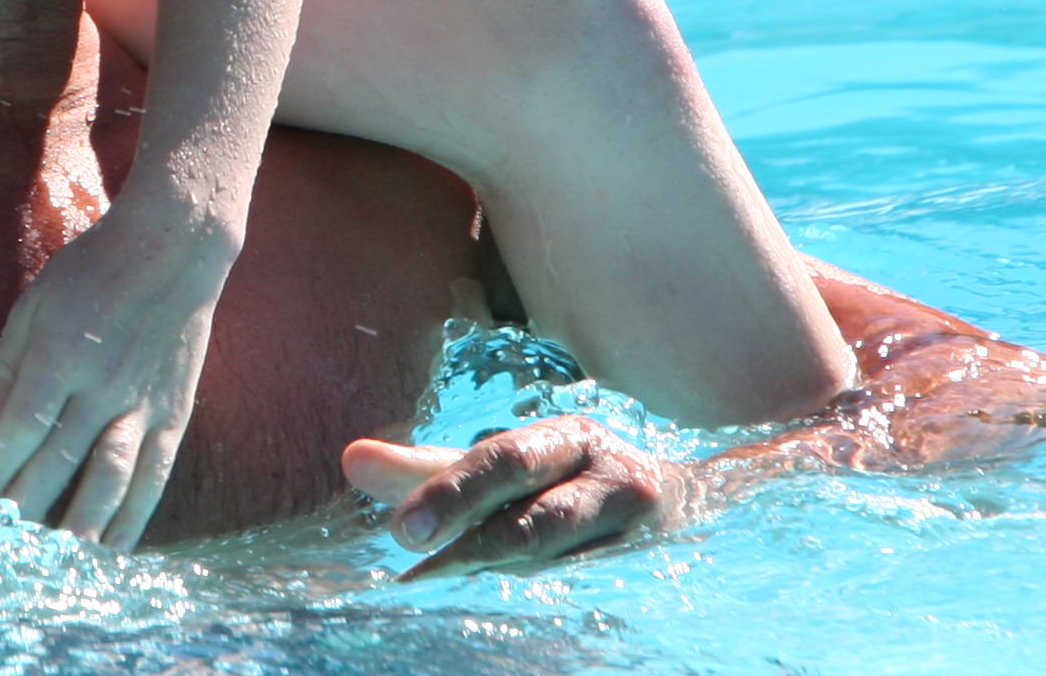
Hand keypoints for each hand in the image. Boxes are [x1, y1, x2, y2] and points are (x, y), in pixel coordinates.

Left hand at [0, 189, 239, 546]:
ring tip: (54, 564)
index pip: (18, 430)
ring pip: (110, 478)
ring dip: (79, 525)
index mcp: (60, 354)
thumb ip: (3, 368)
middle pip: (57, 463)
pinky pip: (154, 475)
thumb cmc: (92, 270)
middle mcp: (101, 385)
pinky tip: (113, 547)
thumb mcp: (34, 304)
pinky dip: (134, 516)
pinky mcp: (174, 412)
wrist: (173, 247)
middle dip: (22, 511)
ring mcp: (142, 403)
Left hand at [343, 418, 693, 574]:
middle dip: (473, 541)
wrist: (694, 506)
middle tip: (412, 554)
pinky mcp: (650, 575)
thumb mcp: (513, 464)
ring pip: (559, 563)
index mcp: (571, 438)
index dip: (452, 491)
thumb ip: (434, 469)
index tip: (400, 530)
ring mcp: (637, 534)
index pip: (505, 459)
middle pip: (538, 518)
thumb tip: (350, 461)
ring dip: (499, 575)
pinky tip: (495, 606)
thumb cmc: (575, 481)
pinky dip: (537, 595)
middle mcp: (613, 480)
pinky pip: (584, 590)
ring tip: (441, 582)